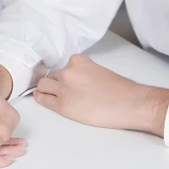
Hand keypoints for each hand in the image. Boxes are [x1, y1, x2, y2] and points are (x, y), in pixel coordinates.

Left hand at [34, 55, 168, 134]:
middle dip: (56, 82)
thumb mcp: (99, 70)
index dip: (67, 74)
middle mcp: (68, 73)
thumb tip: (77, 81)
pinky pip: (43, 100)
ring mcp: (63, 89)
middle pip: (52, 76)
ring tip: (48, 93)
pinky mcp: (62, 106)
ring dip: (46, 89)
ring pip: (43, 85)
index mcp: (79, 61)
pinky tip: (39, 97)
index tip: (69, 80)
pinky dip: (40, 98)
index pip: (65, 65)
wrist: (130, 104)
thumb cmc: (121, 90)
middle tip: (61, 89)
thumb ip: (84, 72)